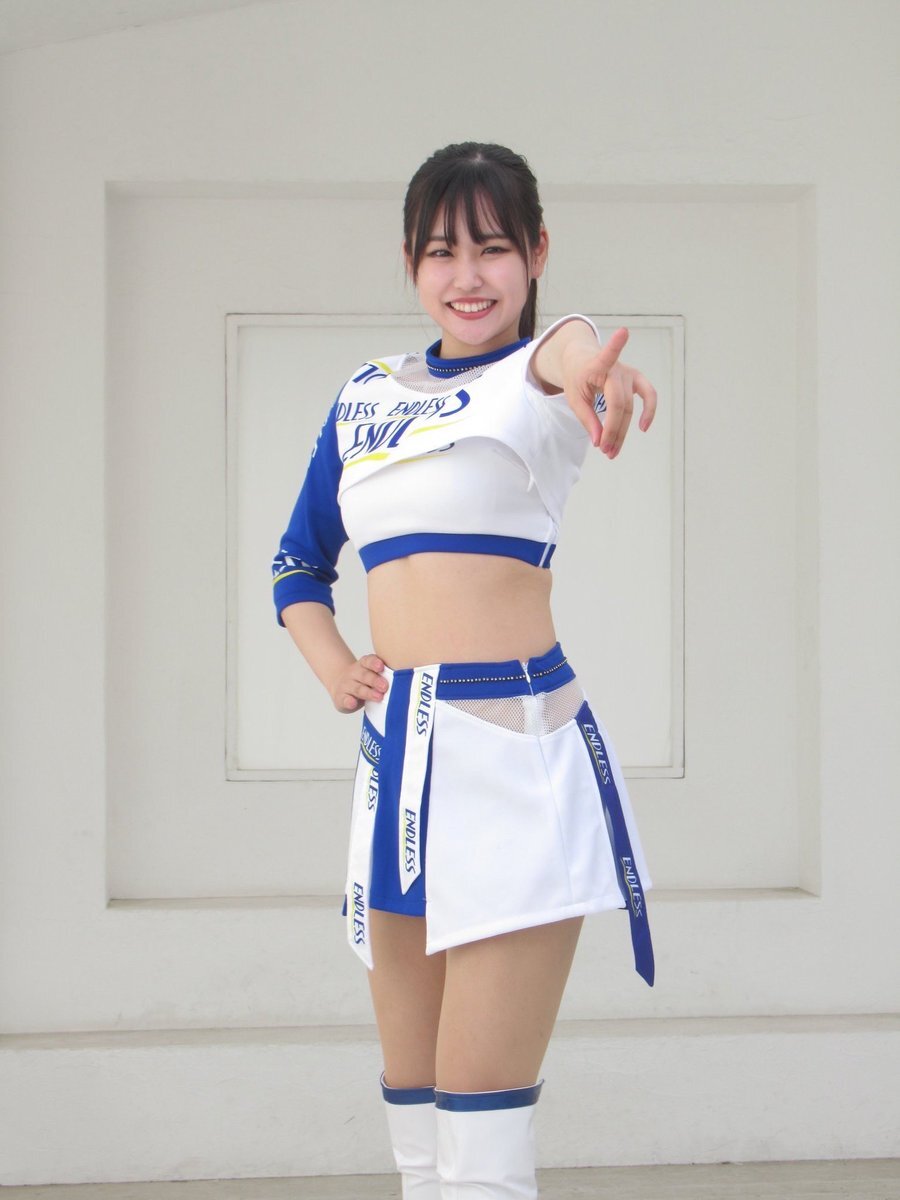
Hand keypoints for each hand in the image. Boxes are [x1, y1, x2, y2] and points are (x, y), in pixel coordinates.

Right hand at [330, 653, 387, 713]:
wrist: (340, 686)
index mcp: (363, 665)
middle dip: (375, 680)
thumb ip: (383, 675)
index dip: (374, 663)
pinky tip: (353, 703)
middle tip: (385, 686)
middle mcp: (354, 673)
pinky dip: (349, 701)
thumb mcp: (371, 674)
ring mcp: (346, 685)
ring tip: (379, 697)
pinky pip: (345, 699)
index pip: (368, 661)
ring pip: (357, 688)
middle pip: (364, 675)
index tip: (381, 667)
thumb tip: (402, 682)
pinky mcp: (341, 698)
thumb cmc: (363, 681)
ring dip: (368, 692)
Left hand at [562, 327, 656, 457]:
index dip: (615, 345)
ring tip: (613, 451)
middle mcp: (617, 368)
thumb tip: (599, 441)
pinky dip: (649, 411)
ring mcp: (629, 373)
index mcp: (597, 365)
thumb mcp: (574, 398)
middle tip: (605, 450)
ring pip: (630, 407)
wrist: (582, 361)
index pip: (607, 355)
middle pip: (619, 404)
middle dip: (612, 430)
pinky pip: (649, 395)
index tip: (623, 332)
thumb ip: (587, 419)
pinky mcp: (636, 379)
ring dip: (623, 431)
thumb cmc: (577, 378)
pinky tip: (643, 427)